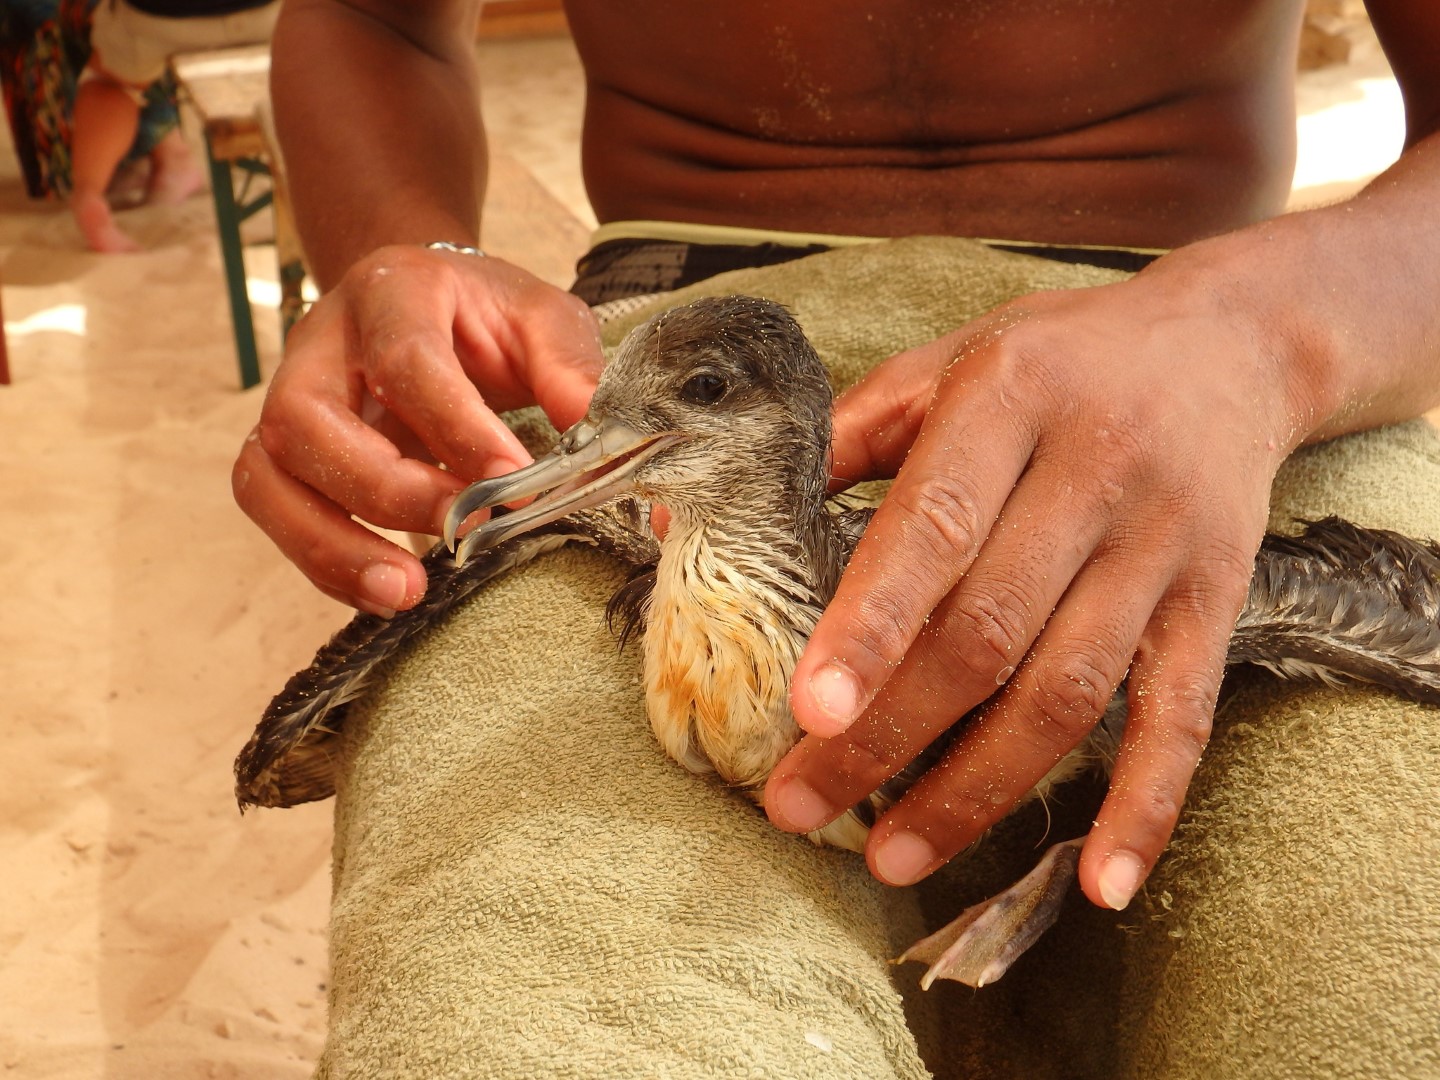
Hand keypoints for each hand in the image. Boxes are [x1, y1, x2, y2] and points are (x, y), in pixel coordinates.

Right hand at [233, 244, 601, 613]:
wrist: (430, 303)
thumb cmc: (486, 316)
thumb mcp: (542, 319)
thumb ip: (572, 370)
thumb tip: (606, 442)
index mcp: (392, 292)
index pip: (405, 359)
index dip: (454, 426)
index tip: (513, 481)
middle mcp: (322, 344)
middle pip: (305, 420)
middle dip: (382, 490)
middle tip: (459, 532)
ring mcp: (291, 399)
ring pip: (267, 475)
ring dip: (330, 543)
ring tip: (406, 590)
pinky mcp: (285, 454)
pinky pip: (276, 510)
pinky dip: (323, 561)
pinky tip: (387, 591)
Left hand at [765, 261, 1313, 909]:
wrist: (1227, 345)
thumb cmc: (1057, 359)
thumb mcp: (948, 362)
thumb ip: (842, 438)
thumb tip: (698, 514)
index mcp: (1010, 397)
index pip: (934, 524)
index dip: (871, 624)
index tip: (808, 711)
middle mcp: (1095, 472)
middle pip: (989, 630)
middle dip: (890, 734)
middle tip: (802, 807)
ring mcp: (1161, 546)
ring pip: (1069, 691)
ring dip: (978, 788)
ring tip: (891, 857)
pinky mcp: (1217, 602)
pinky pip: (1182, 717)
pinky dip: (1144, 807)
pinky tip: (1098, 886)